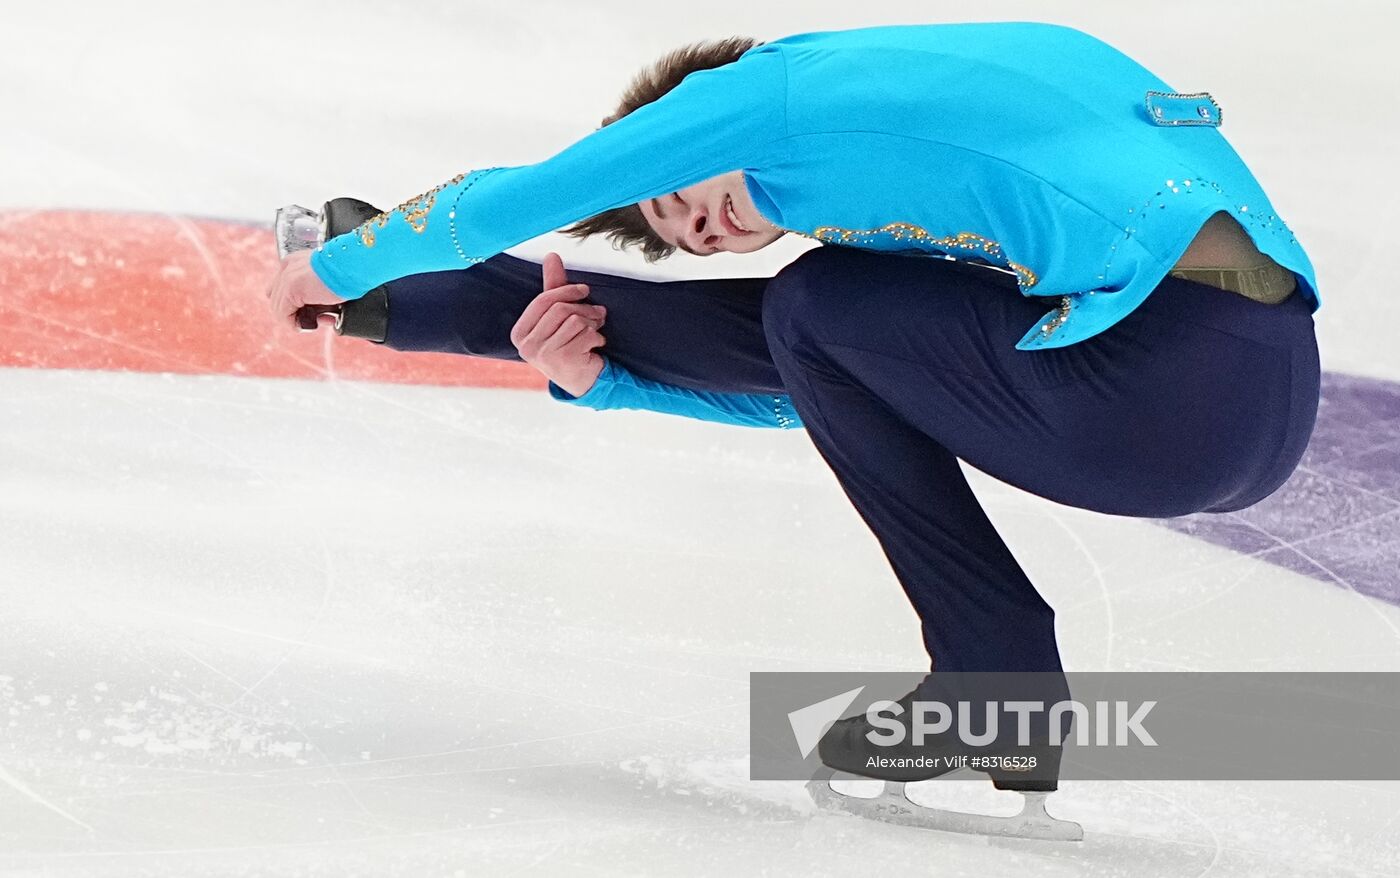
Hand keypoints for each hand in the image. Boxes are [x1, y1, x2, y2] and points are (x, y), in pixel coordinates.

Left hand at [266, 249, 348, 331]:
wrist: (355, 265)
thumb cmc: (351, 273)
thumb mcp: (329, 282)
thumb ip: (318, 294)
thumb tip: (320, 316)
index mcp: (296, 262)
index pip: (281, 289)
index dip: (295, 305)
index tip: (316, 311)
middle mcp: (288, 267)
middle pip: (278, 300)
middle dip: (296, 314)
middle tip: (319, 318)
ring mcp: (287, 277)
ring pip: (279, 309)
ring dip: (297, 320)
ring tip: (319, 321)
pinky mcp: (291, 288)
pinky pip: (283, 315)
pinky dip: (296, 324)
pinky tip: (314, 324)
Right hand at [510, 252, 606, 396]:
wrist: (582, 380)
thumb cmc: (568, 343)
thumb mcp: (558, 316)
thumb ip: (553, 287)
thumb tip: (551, 255)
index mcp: (519, 333)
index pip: (543, 300)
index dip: (567, 290)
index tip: (584, 290)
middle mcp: (526, 346)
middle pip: (560, 309)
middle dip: (584, 308)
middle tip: (599, 313)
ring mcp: (543, 356)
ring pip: (575, 321)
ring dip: (592, 323)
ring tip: (596, 330)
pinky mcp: (563, 362)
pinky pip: (586, 335)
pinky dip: (597, 338)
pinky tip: (594, 346)